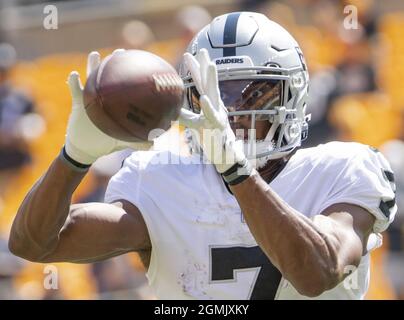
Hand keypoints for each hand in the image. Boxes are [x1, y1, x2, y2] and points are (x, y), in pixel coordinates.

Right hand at [65, 49, 152, 164]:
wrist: (87, 148)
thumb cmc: (105, 143)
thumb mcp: (122, 141)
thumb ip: (136, 142)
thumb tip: (153, 146)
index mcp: (115, 105)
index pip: (123, 87)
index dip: (129, 76)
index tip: (138, 64)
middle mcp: (103, 98)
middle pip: (108, 77)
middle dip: (113, 63)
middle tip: (120, 52)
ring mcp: (90, 98)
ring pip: (91, 78)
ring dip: (92, 66)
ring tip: (95, 54)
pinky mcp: (77, 103)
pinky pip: (75, 90)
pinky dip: (73, 82)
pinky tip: (74, 74)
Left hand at [179, 49, 245, 173]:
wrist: (226, 157)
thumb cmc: (212, 138)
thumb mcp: (197, 125)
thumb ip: (186, 116)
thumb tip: (171, 110)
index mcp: (211, 104)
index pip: (202, 84)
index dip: (196, 69)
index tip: (189, 54)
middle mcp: (216, 106)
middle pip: (209, 83)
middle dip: (205, 66)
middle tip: (201, 49)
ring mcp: (218, 115)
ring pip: (215, 94)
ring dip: (212, 79)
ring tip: (210, 64)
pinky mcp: (218, 127)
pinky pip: (213, 116)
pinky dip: (208, 107)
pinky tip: (203, 98)